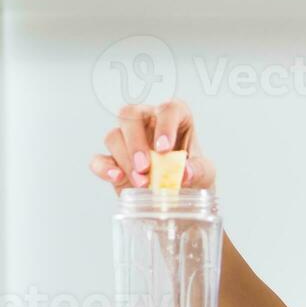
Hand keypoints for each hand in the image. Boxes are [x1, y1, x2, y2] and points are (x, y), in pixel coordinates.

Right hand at [89, 100, 215, 194]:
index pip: (168, 109)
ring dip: (125, 159)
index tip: (165, 148)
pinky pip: (99, 159)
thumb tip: (185, 173)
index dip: (165, 125)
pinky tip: (116, 177)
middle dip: (136, 142)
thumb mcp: (205, 173)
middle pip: (130, 115)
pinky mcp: (113, 161)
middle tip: (146, 167)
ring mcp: (127, 140)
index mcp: (174, 118)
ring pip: (114, 136)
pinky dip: (104, 168)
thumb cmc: (194, 175)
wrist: (181, 197)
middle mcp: (147, 123)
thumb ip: (198, 170)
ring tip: (142, 182)